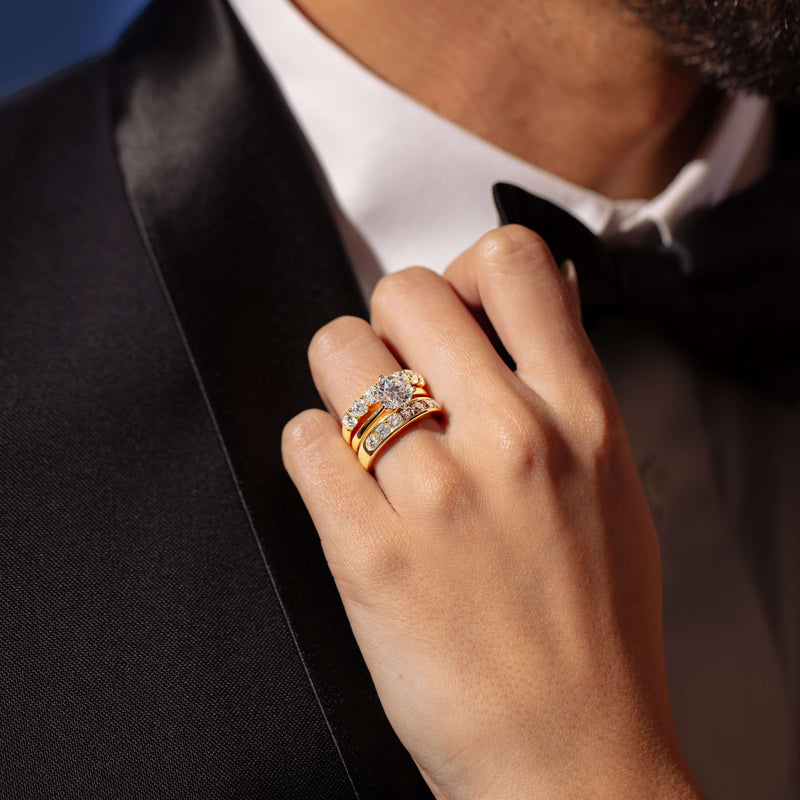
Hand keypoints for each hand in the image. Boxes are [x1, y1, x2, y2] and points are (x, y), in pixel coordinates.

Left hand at [282, 226, 702, 799]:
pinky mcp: (368, 553)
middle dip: (387, 327)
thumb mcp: (611, 486)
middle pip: (401, 293)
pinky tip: (343, 487)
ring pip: (336, 354)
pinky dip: (311, 452)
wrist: (569, 756)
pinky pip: (302, 439)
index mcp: (580, 416)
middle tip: (394, 375)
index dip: (464, 272)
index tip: (451, 312)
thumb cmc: (593, 628)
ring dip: (339, 385)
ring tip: (364, 435)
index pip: (510, 263)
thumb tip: (521, 309)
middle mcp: (512, 440)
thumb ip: (566, 389)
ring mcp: (437, 495)